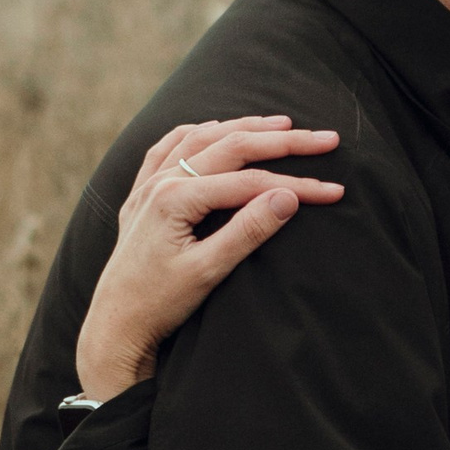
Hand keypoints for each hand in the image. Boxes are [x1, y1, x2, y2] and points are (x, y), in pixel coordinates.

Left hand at [77, 119, 343, 401]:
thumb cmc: (159, 304)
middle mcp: (160, 182)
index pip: (251, 182)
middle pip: (232, 146)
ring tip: (282, 123)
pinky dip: (197, 133)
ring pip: (202, 138)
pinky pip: (169, 148)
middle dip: (283, 140)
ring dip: (244, 127)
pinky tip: (213, 127)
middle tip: (325, 139)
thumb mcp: (208, 272)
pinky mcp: (141, 196)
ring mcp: (147, 185)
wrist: (114, 325)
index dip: (297, 182)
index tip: (334, 190)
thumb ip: (248, 231)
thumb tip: (288, 197)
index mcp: (176, 199)